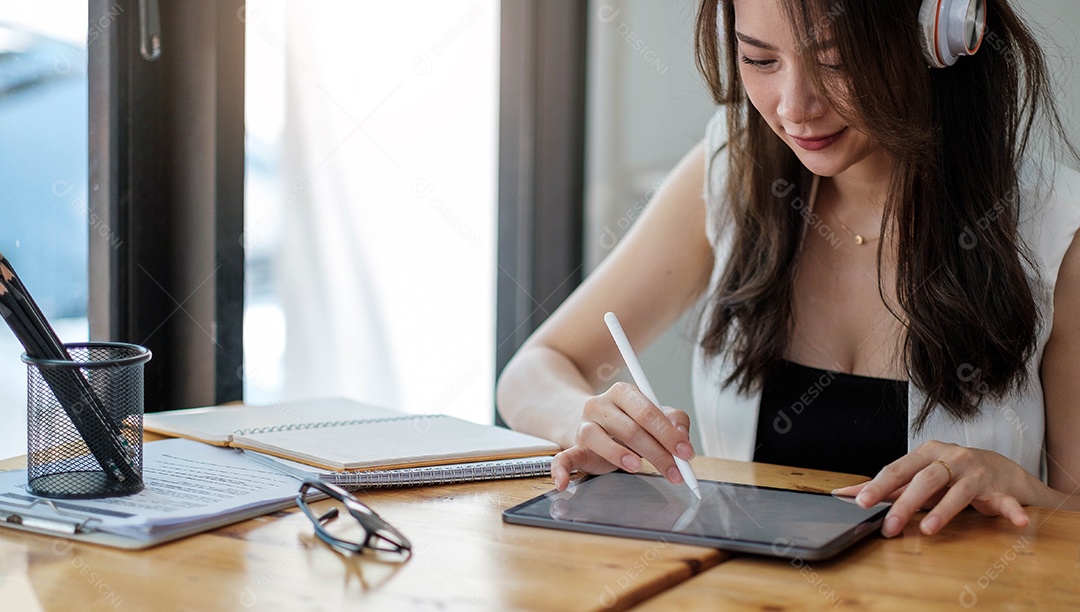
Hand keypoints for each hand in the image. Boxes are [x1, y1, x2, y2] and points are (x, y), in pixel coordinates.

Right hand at [550, 382, 694, 490]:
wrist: (596, 422)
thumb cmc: (631, 421)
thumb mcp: (655, 416)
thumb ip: (674, 420)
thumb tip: (682, 436)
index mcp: (624, 393)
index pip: (647, 411)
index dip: (668, 433)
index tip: (685, 452)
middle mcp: (600, 404)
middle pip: (629, 428)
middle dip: (656, 452)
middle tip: (675, 471)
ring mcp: (584, 425)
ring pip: (597, 438)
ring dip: (619, 454)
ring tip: (638, 467)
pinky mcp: (573, 446)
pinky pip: (562, 457)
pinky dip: (559, 470)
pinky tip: (562, 484)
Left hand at [833, 441, 1039, 537]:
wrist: (1000, 468)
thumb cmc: (949, 473)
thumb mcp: (918, 475)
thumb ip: (886, 486)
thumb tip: (844, 494)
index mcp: (926, 453)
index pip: (898, 469)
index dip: (879, 486)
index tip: (860, 502)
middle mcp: (951, 458)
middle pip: (924, 480)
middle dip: (904, 504)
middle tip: (888, 526)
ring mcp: (976, 472)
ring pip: (958, 491)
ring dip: (943, 511)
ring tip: (927, 529)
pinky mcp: (999, 488)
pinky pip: (1005, 501)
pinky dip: (1010, 510)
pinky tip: (1018, 521)